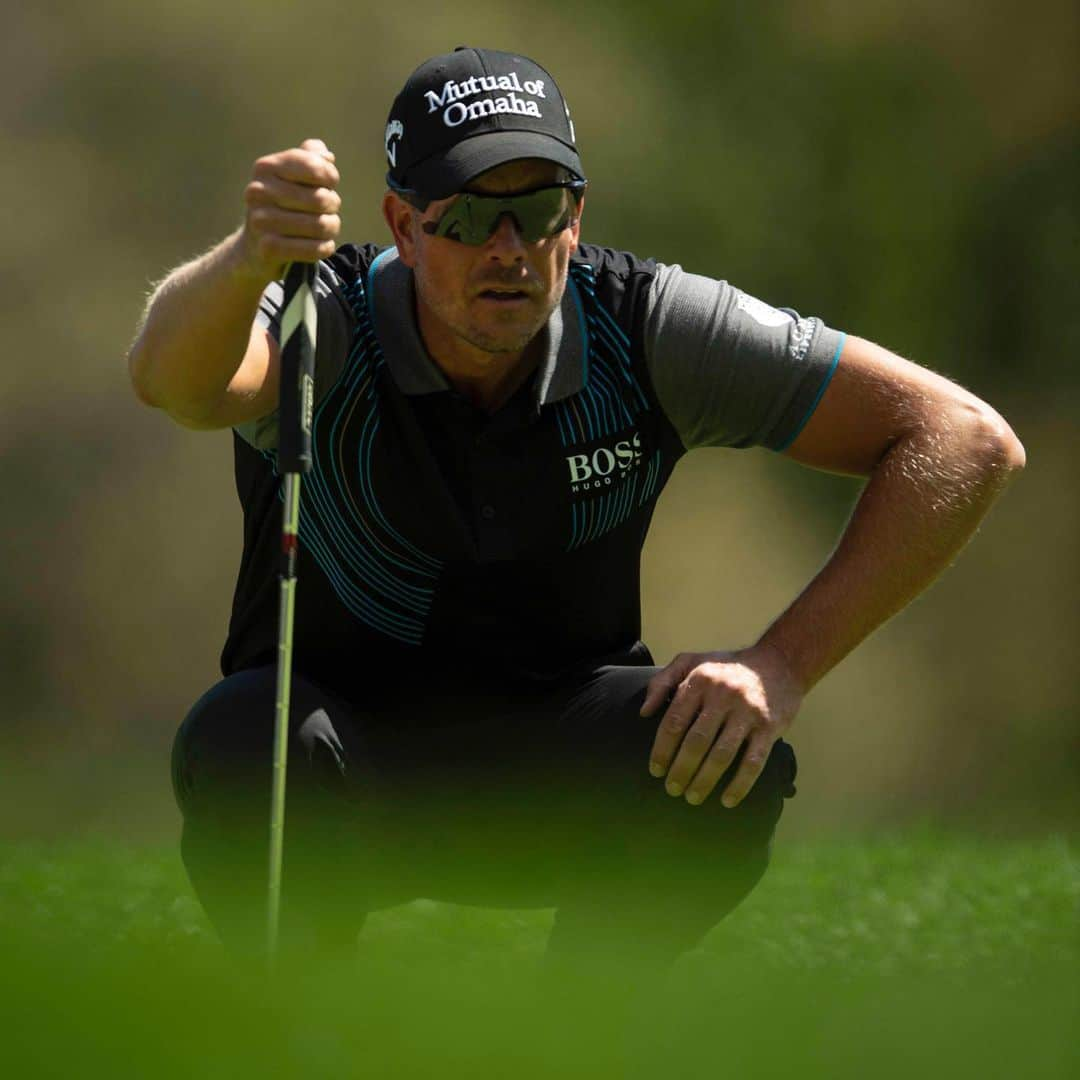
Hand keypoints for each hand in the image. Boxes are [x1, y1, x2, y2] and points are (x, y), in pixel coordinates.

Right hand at [238, 138, 341, 280]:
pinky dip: (325, 247)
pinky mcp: (269, 248)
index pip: (313, 166)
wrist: (255, 245)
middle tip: (329, 210)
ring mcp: (261, 221)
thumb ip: (310, 157)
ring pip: (321, 225)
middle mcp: (258, 192)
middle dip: (333, 205)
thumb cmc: (283, 204)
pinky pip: (314, 249)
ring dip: (332, 228)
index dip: (330, 176)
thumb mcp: (292, 175)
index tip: (329, 183)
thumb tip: (326, 156)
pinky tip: (323, 244)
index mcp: (265, 168)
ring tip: (328, 227)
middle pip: (320, 198)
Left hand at [641, 643, 804, 807]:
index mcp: (700, 680)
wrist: (780, 662)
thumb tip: (643, 712)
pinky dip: (739, 785)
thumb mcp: (691, 661)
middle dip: (680, 770)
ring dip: (704, 781)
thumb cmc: (727, 666)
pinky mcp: (769, 728)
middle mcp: (723, 696)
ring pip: (721, 755)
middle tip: (672, 789)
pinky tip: (727, 800)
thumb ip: (662, 681)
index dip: (662, 750)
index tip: (655, 770)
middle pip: (696, 742)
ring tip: (692, 797)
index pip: (674, 721)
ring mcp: (748, 713)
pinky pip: (753, 762)